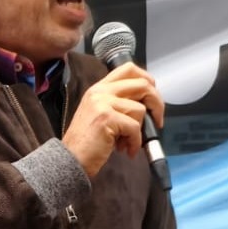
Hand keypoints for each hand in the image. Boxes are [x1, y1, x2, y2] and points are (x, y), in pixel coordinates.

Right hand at [61, 63, 163, 177]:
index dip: (147, 80)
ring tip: (127, 142)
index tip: (152, 97)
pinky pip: (134, 127)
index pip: (129, 69)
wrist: (71, 159)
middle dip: (156, 103)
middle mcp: (100, 91)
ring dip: (140, 130)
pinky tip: (127, 150)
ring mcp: (102, 103)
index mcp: (99, 88)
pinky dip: (135, 142)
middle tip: (156, 120)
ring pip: (139, 108)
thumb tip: (147, 104)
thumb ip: (119, 103)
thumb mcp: (101, 114)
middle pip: (142, 84)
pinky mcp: (106, 118)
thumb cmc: (87, 142)